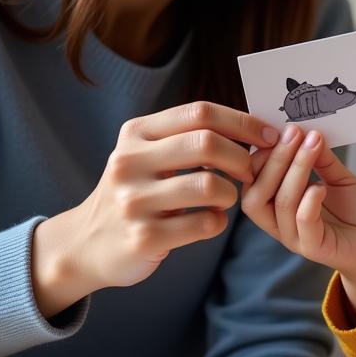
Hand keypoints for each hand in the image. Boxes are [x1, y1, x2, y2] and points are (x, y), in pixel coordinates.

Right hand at [31, 102, 278, 315]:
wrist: (87, 244)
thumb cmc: (136, 192)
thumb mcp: (148, 155)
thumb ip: (189, 137)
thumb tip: (255, 128)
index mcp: (136, 133)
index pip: (200, 112)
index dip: (242, 122)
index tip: (269, 136)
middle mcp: (129, 162)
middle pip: (207, 144)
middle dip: (241, 157)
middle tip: (249, 172)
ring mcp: (133, 201)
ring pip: (210, 186)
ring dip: (230, 193)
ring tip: (224, 198)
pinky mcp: (144, 237)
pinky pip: (206, 223)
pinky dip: (218, 222)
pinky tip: (208, 221)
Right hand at [241, 124, 355, 321]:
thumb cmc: (353, 212)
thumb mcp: (337, 177)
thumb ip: (321, 159)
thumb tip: (308, 131)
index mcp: (274, 203)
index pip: (251, 179)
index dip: (259, 154)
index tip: (279, 128)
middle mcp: (277, 222)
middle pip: (256, 191)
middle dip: (275, 158)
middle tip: (294, 132)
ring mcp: (293, 237)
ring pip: (281, 203)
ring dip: (296, 169)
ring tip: (312, 146)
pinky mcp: (314, 247)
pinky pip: (303, 222)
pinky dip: (310, 199)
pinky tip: (322, 185)